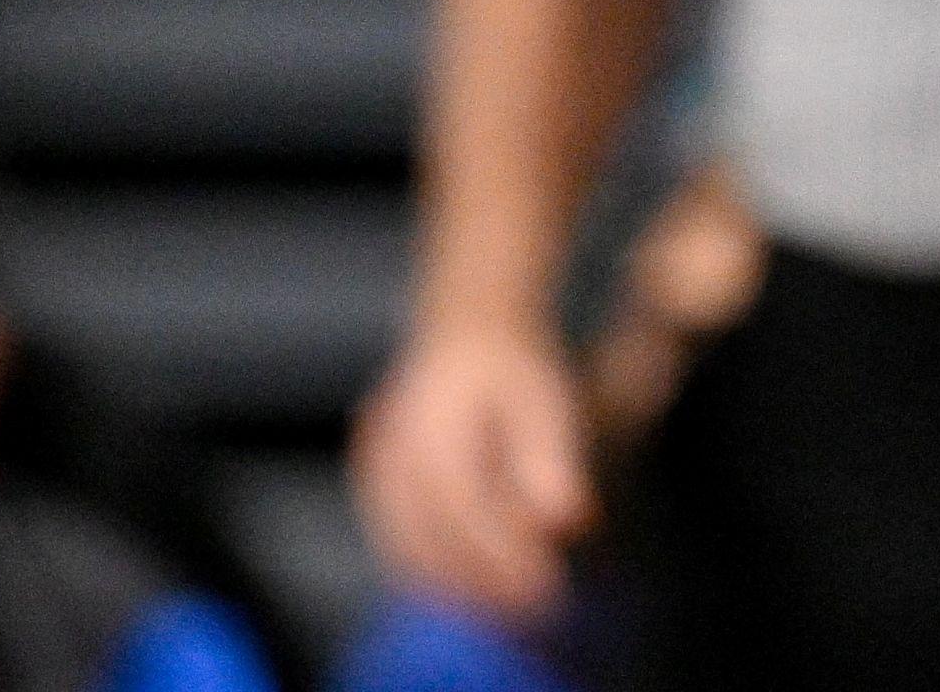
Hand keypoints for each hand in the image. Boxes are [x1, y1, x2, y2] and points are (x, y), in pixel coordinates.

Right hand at [352, 316, 597, 620]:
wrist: (464, 329)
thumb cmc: (514, 367)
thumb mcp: (547, 401)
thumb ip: (551, 462)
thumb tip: (568, 522)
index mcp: (437, 422)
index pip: (466, 507)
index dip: (503, 556)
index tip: (545, 588)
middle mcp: (394, 446)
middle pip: (431, 537)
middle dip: (480, 583)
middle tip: (531, 610)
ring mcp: (374, 463)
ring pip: (405, 546)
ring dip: (452, 585)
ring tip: (505, 607)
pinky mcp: (370, 481)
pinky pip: (392, 538)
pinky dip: (428, 570)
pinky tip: (467, 586)